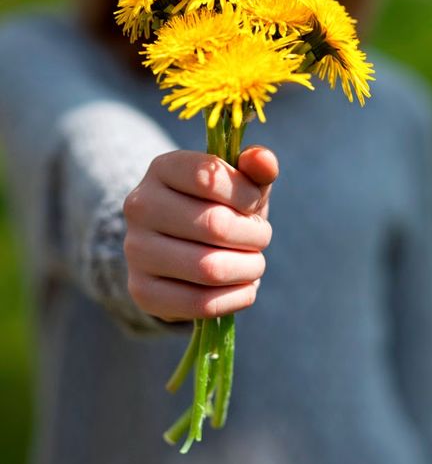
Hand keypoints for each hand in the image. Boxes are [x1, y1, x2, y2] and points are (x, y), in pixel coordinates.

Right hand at [123, 146, 277, 321]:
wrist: (180, 249)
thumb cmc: (219, 207)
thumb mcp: (240, 183)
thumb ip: (257, 166)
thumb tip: (263, 160)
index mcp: (162, 169)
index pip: (208, 178)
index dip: (245, 194)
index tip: (253, 203)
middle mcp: (140, 206)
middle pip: (215, 226)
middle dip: (254, 236)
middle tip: (261, 237)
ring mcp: (136, 250)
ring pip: (209, 269)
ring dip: (249, 269)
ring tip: (254, 263)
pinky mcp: (142, 291)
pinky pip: (200, 304)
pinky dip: (235, 298)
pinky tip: (244, 288)